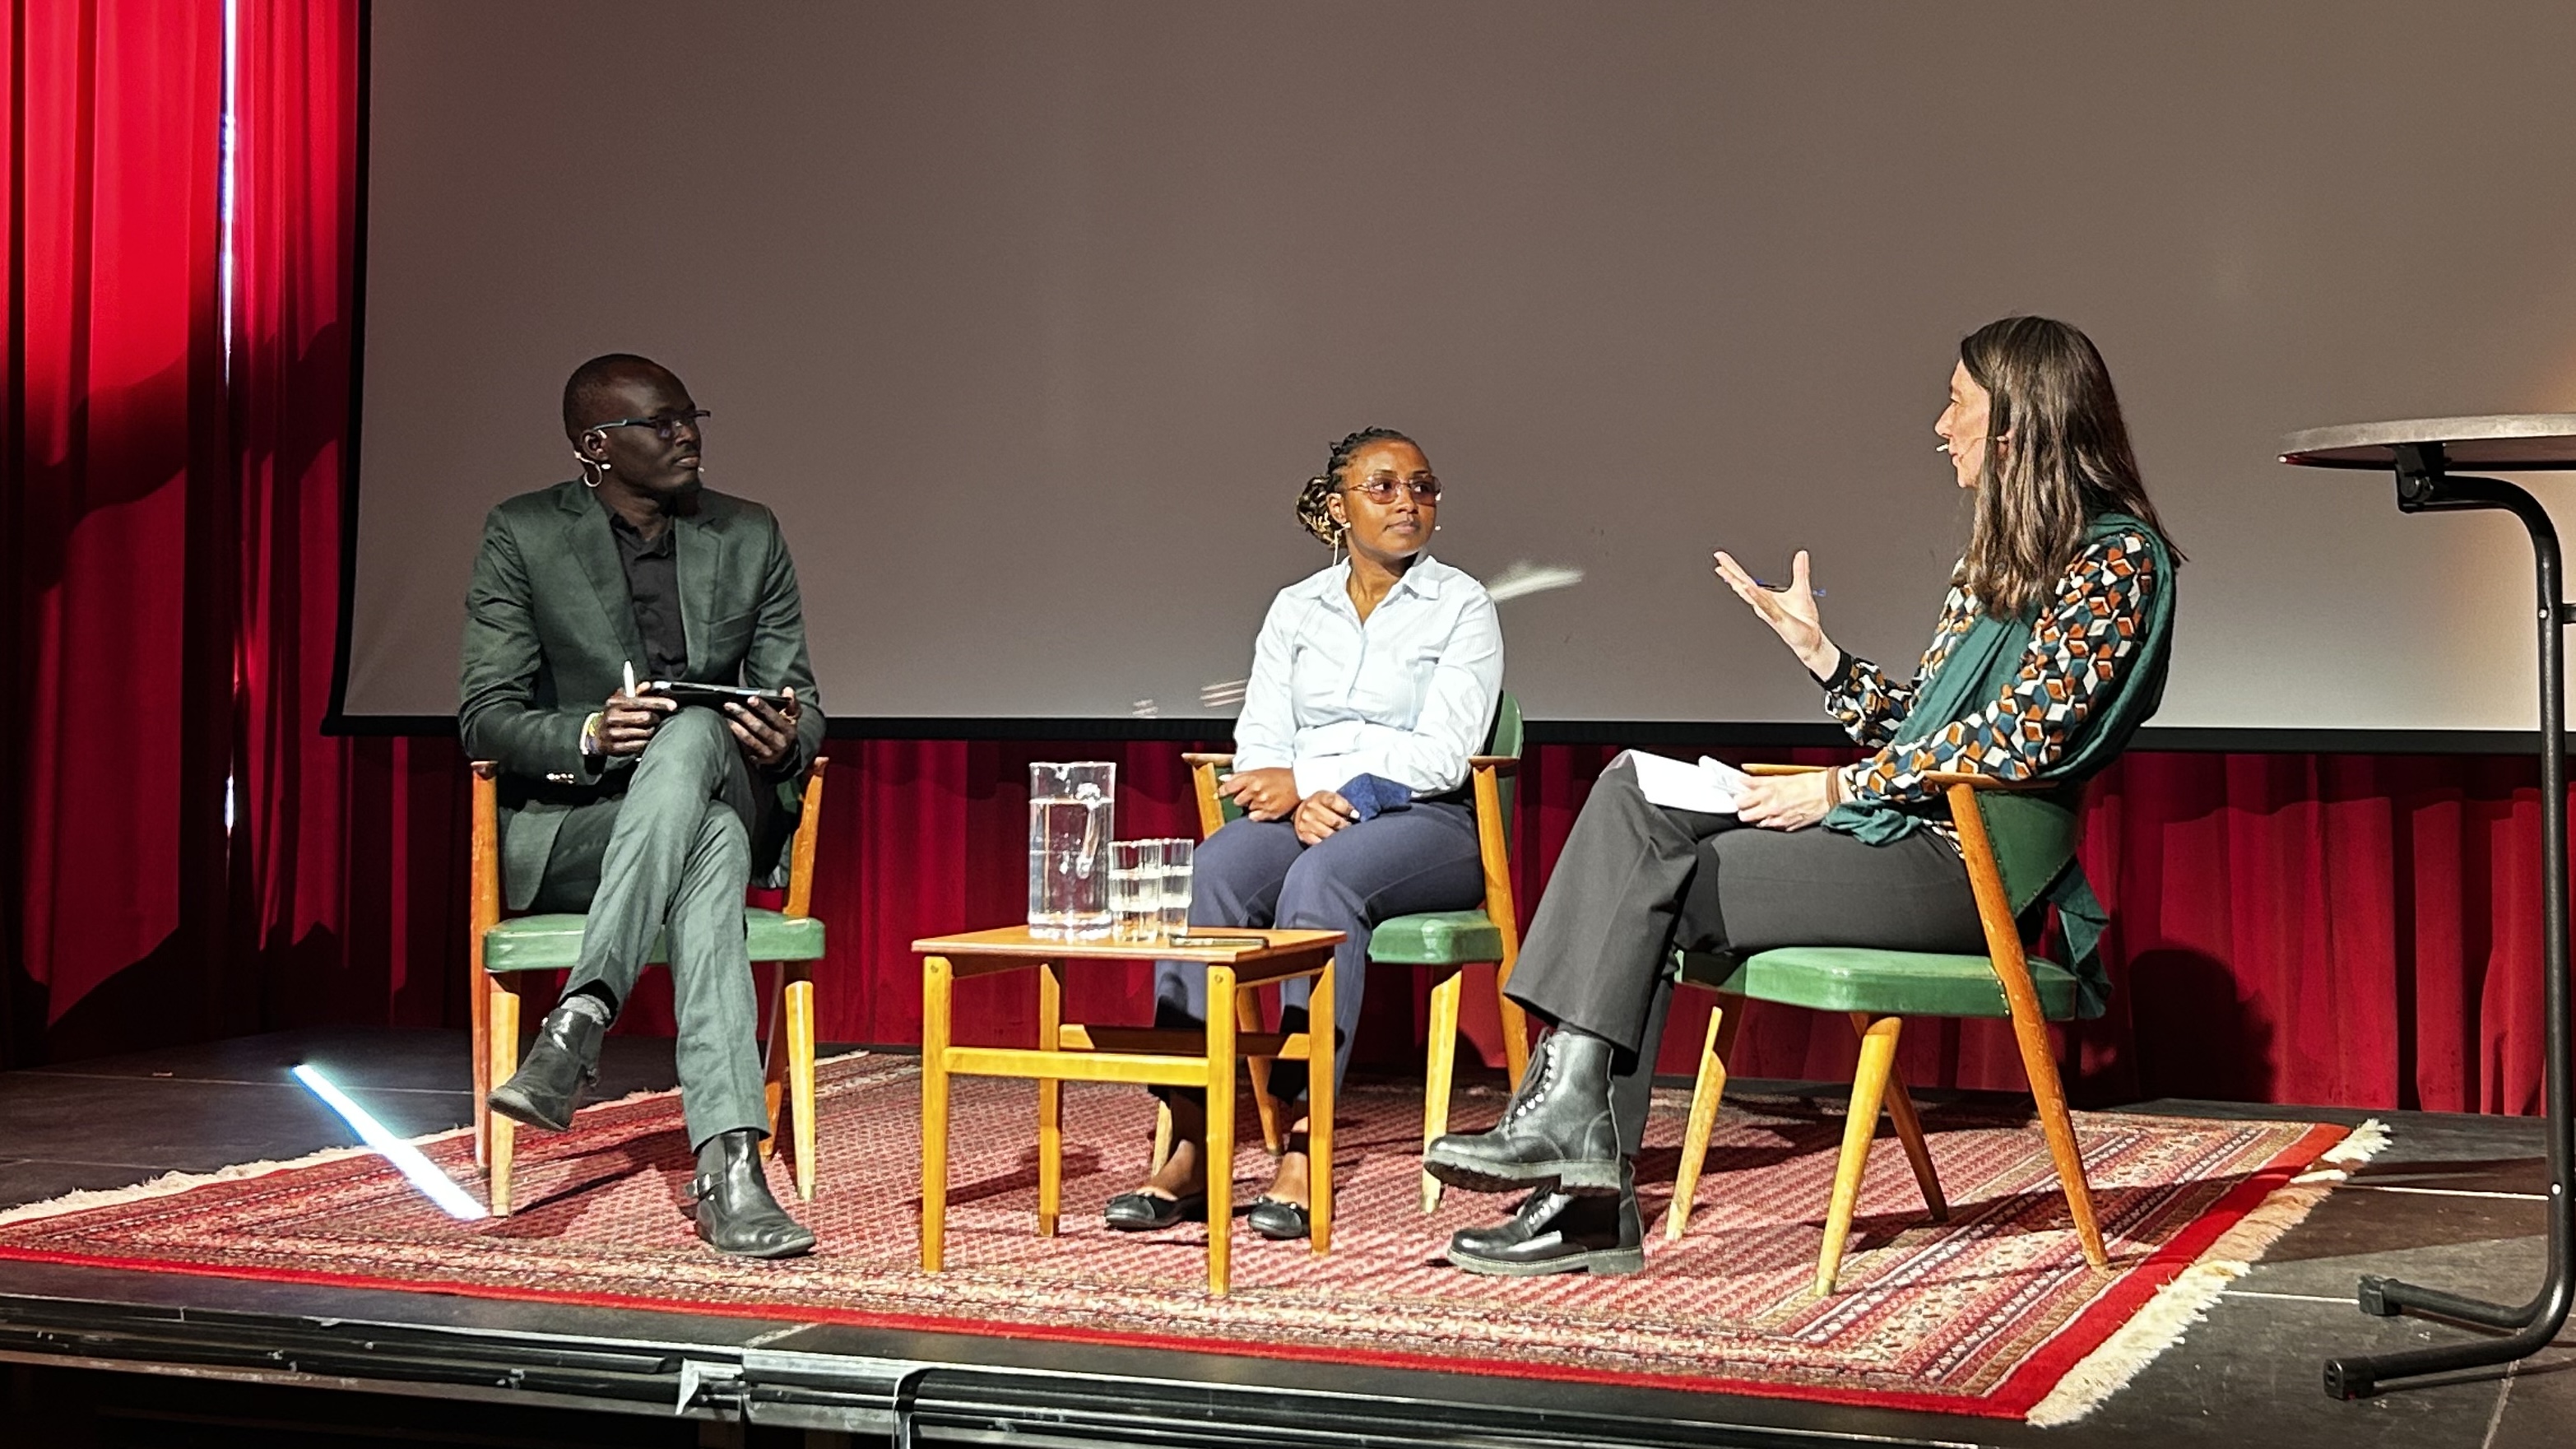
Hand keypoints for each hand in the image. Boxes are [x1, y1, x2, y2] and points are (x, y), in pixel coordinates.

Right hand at [599, 688, 678, 755]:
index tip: (672, 705)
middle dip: (656, 718)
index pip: (641, 701)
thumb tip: (647, 685)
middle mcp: (613, 717)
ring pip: (644, 733)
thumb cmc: (614, 715)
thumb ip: (635, 692)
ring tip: (649, 729)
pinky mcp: (615, 747)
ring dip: (652, 731)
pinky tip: (644, 739)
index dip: (659, 703)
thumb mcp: (621, 701)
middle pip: (645, 718)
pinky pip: (639, 745)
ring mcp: (613, 733)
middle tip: (657, 719)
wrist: (596, 735)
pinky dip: (646, 742)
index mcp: (616, 704)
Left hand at [725, 688, 800, 769]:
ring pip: (750, 739)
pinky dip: (736, 737)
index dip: (763, 708)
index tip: (750, 698)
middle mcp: (779, 742)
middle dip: (743, 715)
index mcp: (788, 729)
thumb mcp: (793, 716)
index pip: (774, 717)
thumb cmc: (785, 728)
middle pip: (759, 728)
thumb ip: (791, 703)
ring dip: (736, 726)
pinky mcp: (759, 759)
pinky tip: (728, 727)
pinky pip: (745, 748)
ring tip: (726, 715)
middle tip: (729, 704)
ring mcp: (769, 752)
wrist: (786, 753)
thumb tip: (788, 690)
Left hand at [1217, 767, 1298, 820]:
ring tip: (1264, 799)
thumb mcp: (1259, 771)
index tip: (1222, 793)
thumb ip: (1239, 775)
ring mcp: (1263, 803)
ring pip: (1247, 809)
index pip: (1229, 787)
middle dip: (1242, 798)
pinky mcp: (1270, 813)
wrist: (1300, 783)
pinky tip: (1266, 807)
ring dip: (1252, 806)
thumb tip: (1222, 779)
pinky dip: (1258, 814)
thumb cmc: (1280, 776)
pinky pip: (1255, 817)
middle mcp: (1256, 790)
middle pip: (1237, 801)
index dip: (1224, 791)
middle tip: (1252, 794)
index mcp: (1252, 778)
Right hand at [1291, 789, 1358, 845]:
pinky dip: (1326, 844)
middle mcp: (1311, 808)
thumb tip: (1356, 815)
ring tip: (1343, 837)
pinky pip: (1317, 842)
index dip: (1347, 809)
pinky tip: (1332, 843)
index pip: (1335, 802)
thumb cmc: (1320, 805)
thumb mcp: (1329, 798)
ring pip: (1327, 833)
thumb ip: (1342, 804)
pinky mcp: (1303, 834)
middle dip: (1345, 826)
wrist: (1300, 811)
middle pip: (1333, 820)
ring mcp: (1305, 822)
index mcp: (1320, 797)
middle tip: (1350, 828)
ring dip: (1338, 836)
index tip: (1356, 815)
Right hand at [1713, 549, 1836, 677]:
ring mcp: (1769, 611)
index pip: (1746, 580)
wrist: (1810, 638)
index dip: (1733, 568)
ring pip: (1750, 595)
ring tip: (1726, 572)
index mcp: (1765, 597)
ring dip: (1739, 583)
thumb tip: (1801, 554)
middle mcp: (1763, 604)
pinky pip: (1765, 606)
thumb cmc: (1802, 619)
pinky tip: (1748, 589)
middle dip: (1730, 572)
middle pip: (1743, 585)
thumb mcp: (1802, 588)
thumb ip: (1800, 570)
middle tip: (1718, 559)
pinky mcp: (1779, 618)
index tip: (1721, 557)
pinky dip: (1756, 597)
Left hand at [1735, 770, 1833, 831]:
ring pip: (1757, 824)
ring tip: (1765, 809)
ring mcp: (1779, 821)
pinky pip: (1772, 828)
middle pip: (1744, 816)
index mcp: (1768, 793)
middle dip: (1745, 810)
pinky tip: (1778, 814)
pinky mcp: (1788, 828)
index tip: (1740, 796)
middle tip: (1750, 804)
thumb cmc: (1810, 783)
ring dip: (1758, 817)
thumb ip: (1759, 780)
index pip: (1740, 801)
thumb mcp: (1782, 777)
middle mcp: (1771, 809)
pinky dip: (1772, 822)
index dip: (1739, 799)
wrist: (1829, 794)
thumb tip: (1744, 780)